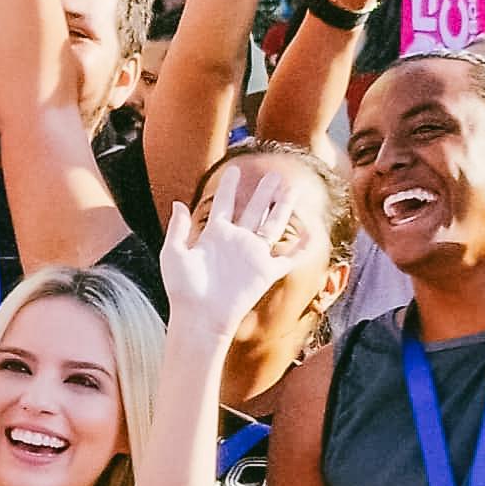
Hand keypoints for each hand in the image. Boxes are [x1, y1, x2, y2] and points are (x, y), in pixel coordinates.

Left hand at [159, 157, 297, 334]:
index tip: (234, 169)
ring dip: (281, 207)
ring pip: (272, 225)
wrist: (200, 317)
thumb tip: (179, 203)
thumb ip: (178, 228)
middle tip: (274, 174)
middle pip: (254, 210)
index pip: (224, 204)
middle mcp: (236, 242)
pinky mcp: (266, 272)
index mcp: (214, 235)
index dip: (229, 187)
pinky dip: (301, 248)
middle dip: (264, 193)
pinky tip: (311, 234)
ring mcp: (253, 256)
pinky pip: (289, 258)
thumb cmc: (183, 289)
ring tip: (290, 188)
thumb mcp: (173, 253)